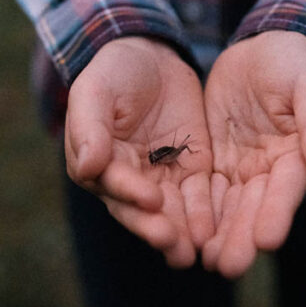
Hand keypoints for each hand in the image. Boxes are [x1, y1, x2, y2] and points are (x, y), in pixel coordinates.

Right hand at [65, 37, 213, 266]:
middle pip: (141, 210)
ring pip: (172, 212)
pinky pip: (199, 196)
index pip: (114, 184)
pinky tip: (217, 231)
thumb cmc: (112, 72)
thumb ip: (90, 128)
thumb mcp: (95, 91)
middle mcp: (128, 180)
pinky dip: (207, 214)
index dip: (132, 193)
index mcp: (97, 164)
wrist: (150, 56)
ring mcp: (160, 178)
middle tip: (174, 244)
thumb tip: (87, 166)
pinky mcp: (190, 170)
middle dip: (157, 227)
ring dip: (182, 232)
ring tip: (196, 250)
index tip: (152, 201)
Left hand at [202, 31, 305, 277]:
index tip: (267, 241)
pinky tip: (183, 236)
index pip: (287, 189)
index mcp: (299, 155)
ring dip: (218, 236)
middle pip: (255, 208)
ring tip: (206, 263)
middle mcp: (271, 171)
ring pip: (228, 208)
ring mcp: (243, 168)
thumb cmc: (295, 64)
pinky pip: (205, 191)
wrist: (263, 47)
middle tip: (227, 267)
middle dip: (241, 238)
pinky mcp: (216, 161)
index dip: (277, 213)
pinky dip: (196, 214)